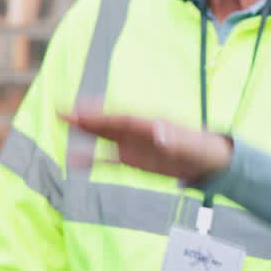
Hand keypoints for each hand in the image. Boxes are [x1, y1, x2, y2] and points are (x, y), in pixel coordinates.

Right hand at [59, 112, 233, 182]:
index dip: (103, 114)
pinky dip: (91, 159)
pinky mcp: (132, 159)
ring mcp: (134, 144)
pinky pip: (108, 159)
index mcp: (151, 122)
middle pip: (109, 122)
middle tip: (62, 111)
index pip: (123, 117)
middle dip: (86, 117)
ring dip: (85, 131)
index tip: (84, 110)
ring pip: (104, 136)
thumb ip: (174, 139)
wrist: (208, 161)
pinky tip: (73, 160)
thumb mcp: (191, 144)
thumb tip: (159, 133)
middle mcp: (138, 130)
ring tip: (62, 124)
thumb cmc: (202, 148)